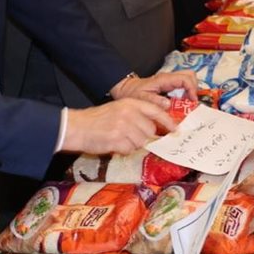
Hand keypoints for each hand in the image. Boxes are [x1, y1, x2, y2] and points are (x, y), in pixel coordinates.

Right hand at [61, 98, 177, 153]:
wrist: (77, 127)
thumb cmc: (97, 119)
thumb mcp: (118, 109)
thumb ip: (136, 115)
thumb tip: (154, 128)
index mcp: (130, 103)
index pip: (156, 112)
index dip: (168, 122)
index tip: (176, 130)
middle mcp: (129, 113)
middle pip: (150, 131)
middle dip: (143, 137)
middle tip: (129, 136)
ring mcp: (123, 126)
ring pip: (141, 142)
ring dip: (132, 144)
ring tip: (118, 139)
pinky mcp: (117, 139)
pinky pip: (129, 149)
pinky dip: (123, 150)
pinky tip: (113, 144)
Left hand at [111, 70, 198, 108]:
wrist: (126, 89)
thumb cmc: (133, 92)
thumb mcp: (141, 98)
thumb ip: (154, 101)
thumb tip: (168, 104)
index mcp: (165, 79)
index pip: (185, 78)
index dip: (192, 89)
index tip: (193, 101)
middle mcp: (169, 78)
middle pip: (190, 75)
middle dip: (195, 88)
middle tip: (192, 102)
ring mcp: (170, 81)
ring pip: (188, 80)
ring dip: (191, 91)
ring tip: (188, 105)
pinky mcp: (170, 85)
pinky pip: (183, 86)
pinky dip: (186, 94)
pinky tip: (182, 104)